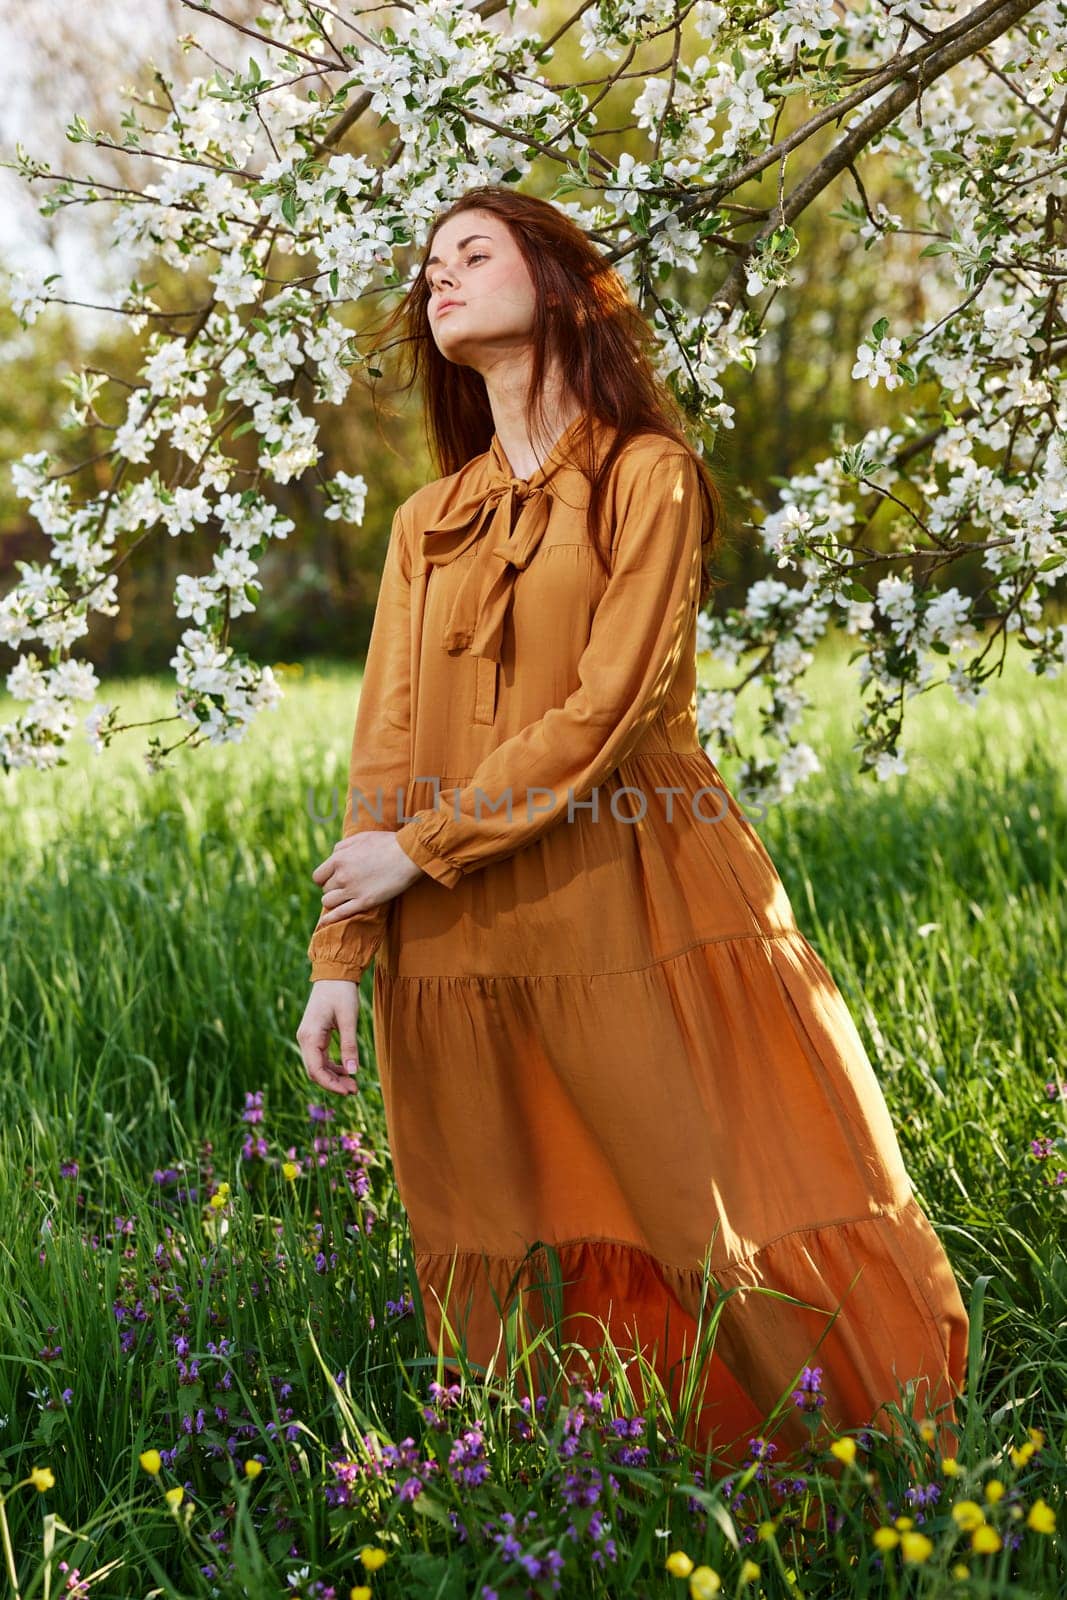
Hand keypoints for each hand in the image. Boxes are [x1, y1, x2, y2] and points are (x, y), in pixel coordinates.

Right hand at [296, 980, 361, 1096]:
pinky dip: (332, 1067)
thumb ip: (349, 1046)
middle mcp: (304, 1039)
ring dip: (333, 1077)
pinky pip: (320, 1058)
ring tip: (353, 1084)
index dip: (331, 1085)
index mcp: (310, 1036)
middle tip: (354, 1090)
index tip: (349, 1092)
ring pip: (317, 1066)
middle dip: (333, 1084)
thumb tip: (352, 1072)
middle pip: (315, 1071)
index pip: (316, 1070)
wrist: (334, 974)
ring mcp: (308, 1038)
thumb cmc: (341, 993)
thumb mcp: (349, 1020)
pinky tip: (346, 1071)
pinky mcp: (314, 1036)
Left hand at [311, 830, 425, 926]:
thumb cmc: (386, 843)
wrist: (408, 855)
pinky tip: (325, 922)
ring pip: (329, 902)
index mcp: (339, 859)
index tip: (333, 880)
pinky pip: (340, 914)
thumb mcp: (360, 838)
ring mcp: (352, 890)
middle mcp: (342, 876)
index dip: (325, 879)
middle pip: (325, 889)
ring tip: (344, 900)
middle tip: (346, 887)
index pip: (318, 876)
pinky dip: (330, 918)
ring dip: (334, 902)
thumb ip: (342, 847)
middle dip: (333, 889)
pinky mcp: (365, 902)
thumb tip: (332, 856)